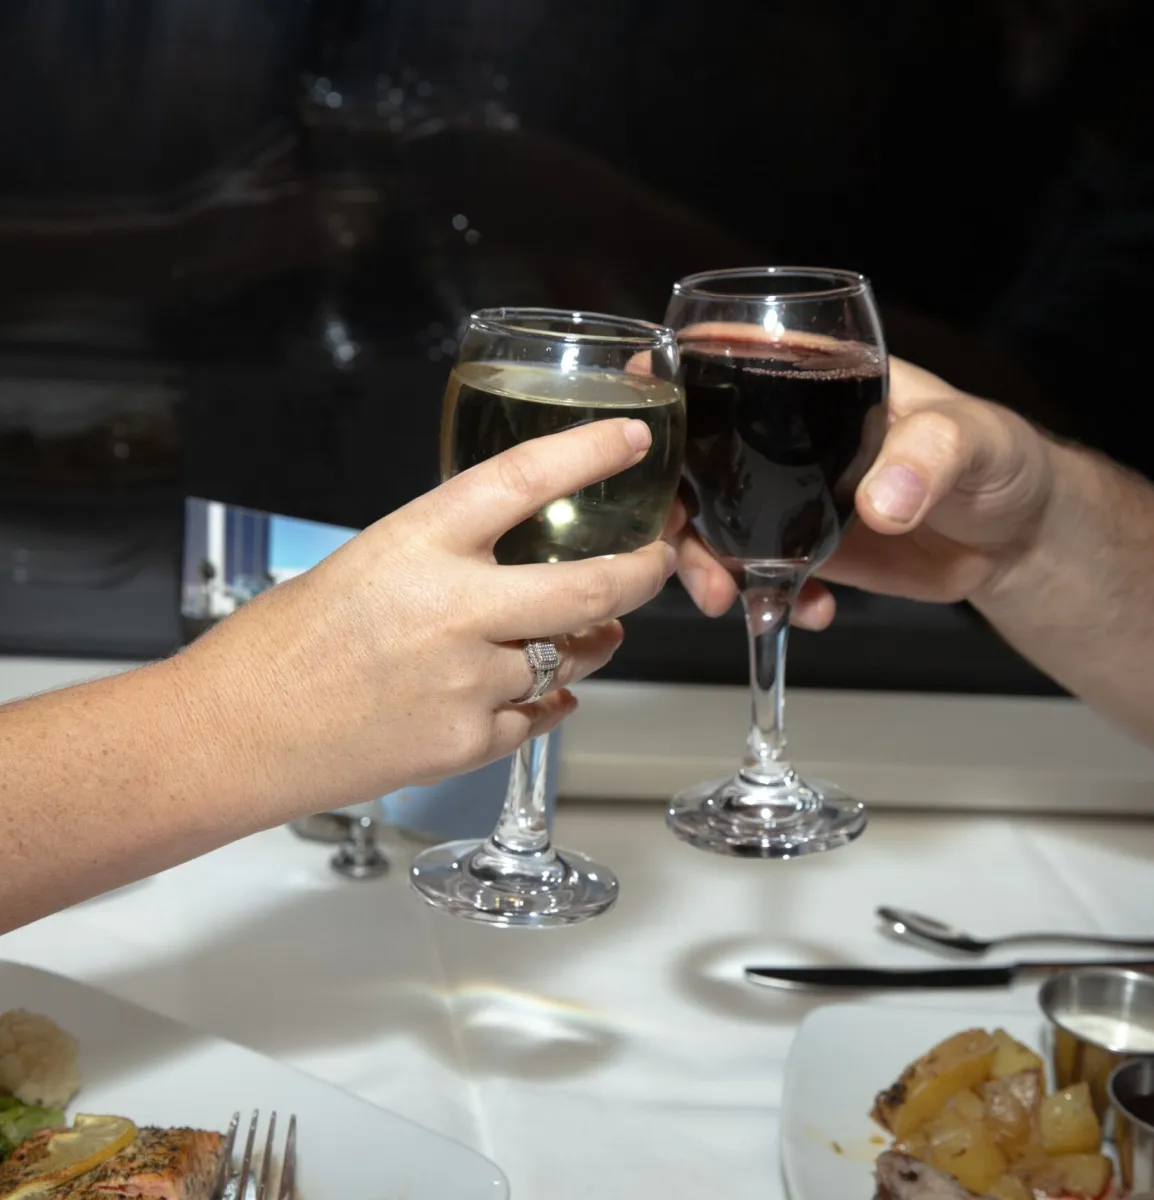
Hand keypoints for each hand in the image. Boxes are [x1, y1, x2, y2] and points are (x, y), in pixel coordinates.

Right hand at [179, 418, 674, 808]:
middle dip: (642, 571)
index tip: (630, 439)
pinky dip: (546, 701)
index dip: (589, 451)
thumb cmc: (281, 645)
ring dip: (590, 642)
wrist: (233, 735)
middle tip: (656, 560)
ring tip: (586, 634)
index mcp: (417, 543)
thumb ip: (447, 559)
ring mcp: (467, 683)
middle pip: (590, 586)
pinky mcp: (467, 742)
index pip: (524, 478)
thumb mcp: (365, 563)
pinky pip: (541, 717)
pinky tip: (534, 692)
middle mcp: (454, 610)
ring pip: (572, 658)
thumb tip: (515, 564)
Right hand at [670, 357, 1057, 626]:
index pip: (724, 363)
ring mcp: (785, 493)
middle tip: (689, 560)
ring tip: (732, 604)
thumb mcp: (975, 438)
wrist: (1015, 540)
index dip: (670, 381)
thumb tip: (881, 505)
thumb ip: (930, 455)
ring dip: (705, 566)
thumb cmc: (1001, 459)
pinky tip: (803, 612)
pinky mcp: (799, 545)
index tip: (639, 412)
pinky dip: (763, 599)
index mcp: (813, 376)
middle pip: (695, 457)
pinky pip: (755, 572)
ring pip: (711, 522)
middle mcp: (783, 433)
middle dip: (674, 510)